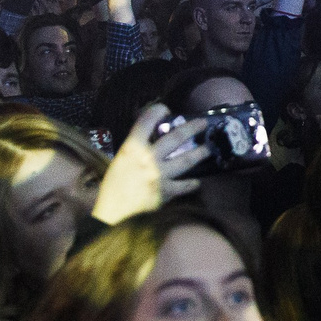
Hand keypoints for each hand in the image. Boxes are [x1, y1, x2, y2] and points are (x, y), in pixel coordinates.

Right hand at [91, 103, 208, 223]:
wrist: (112, 212)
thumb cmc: (112, 186)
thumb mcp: (120, 161)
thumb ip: (136, 150)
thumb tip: (150, 140)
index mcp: (132, 149)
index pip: (145, 123)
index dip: (156, 112)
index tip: (165, 108)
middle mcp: (148, 158)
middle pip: (175, 138)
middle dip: (191, 128)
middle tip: (203, 124)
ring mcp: (160, 175)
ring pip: (185, 160)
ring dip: (199, 153)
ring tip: (207, 149)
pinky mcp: (166, 192)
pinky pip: (184, 185)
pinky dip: (191, 183)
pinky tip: (197, 181)